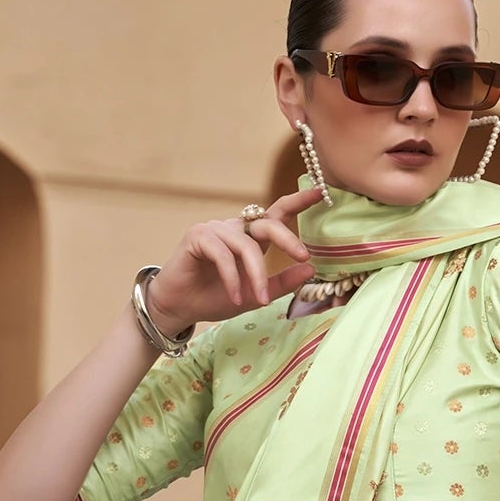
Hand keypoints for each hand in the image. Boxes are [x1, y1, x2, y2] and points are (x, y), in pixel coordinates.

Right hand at [144, 186, 321, 329]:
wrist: (179, 308)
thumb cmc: (215, 298)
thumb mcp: (255, 294)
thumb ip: (281, 282)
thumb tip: (310, 270)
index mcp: (250, 237)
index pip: (276, 215)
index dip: (297, 201)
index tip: (320, 192)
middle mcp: (234, 228)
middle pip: (268, 224)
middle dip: (288, 239)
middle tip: (304, 256)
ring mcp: (214, 229)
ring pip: (247, 246)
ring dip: (256, 275)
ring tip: (258, 300)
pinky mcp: (197, 236)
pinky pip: (224, 254)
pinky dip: (232, 277)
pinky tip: (235, 296)